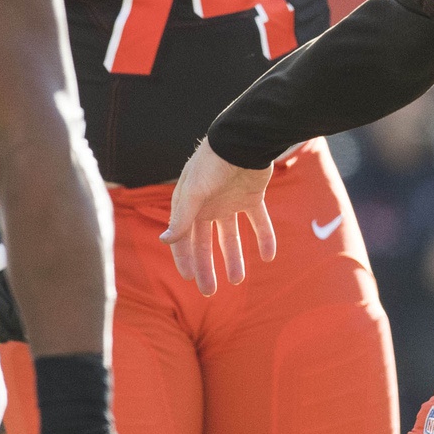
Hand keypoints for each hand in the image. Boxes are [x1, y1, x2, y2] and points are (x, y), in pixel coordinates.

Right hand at [160, 139, 274, 295]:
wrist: (245, 141)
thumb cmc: (213, 164)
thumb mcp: (194, 193)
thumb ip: (181, 218)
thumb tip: (164, 241)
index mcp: (189, 205)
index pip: (184, 238)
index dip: (186, 259)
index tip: (190, 279)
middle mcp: (208, 206)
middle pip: (206, 243)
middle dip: (207, 267)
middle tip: (210, 292)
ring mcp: (230, 202)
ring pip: (232, 236)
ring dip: (235, 257)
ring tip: (238, 280)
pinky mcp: (253, 197)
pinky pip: (259, 222)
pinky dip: (265, 238)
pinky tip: (268, 257)